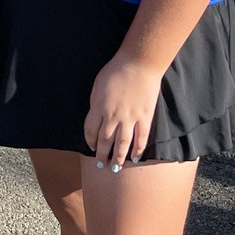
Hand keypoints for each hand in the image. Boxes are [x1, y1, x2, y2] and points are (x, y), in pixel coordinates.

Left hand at [84, 52, 162, 171]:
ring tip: (116, 168)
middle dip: (102, 154)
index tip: (91, 147)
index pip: (91, 130)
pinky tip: (134, 158)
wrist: (137, 65)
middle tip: (101, 165)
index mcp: (98, 107)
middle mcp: (112, 116)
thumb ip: (96, 103)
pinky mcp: (145, 118)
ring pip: (122, 144)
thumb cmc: (115, 72)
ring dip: (118, 158)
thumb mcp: (97, 86)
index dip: (90, 141)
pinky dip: (137, 150)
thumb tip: (96, 116)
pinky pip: (140, 138)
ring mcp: (130, 118)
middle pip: (105, 140)